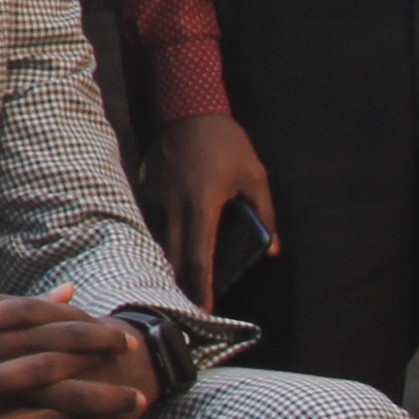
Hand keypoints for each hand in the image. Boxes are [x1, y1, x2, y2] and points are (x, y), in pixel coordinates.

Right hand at [152, 114, 277, 306]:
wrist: (187, 107)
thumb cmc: (226, 142)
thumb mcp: (255, 176)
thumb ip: (266, 214)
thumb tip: (273, 249)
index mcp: (202, 207)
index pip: (199, 259)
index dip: (201, 289)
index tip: (203, 311)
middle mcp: (174, 208)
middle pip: (172, 258)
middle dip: (179, 286)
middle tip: (186, 309)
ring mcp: (155, 199)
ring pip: (156, 242)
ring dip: (166, 265)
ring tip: (173, 286)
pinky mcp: (145, 190)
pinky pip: (150, 223)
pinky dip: (157, 241)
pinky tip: (163, 251)